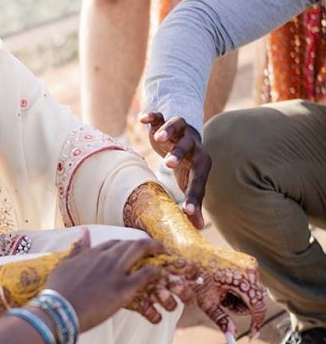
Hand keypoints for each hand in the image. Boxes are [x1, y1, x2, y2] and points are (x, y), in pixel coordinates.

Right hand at [47, 237, 174, 331]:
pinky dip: (155, 270)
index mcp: (91, 254)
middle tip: (157, 248)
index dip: (126, 245)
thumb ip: (76, 249)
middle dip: (146, 244)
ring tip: (164, 253)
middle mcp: (105, 258)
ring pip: (140, 251)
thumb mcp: (63, 265)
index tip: (133, 249)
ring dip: (155, 250)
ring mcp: (115, 272)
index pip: (114, 243)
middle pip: (130, 244)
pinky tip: (161, 272)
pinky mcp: (123, 288)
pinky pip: (145, 274)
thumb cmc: (57, 292)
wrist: (58, 310)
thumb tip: (84, 233)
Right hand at [140, 112, 210, 229]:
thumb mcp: (191, 183)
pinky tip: (143, 119)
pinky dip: (153, 116)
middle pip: (189, 147)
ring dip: (168, 131)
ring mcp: (180, 131)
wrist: (185, 137)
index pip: (198, 181)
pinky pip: (161, 115)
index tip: (185, 212)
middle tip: (167, 164)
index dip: (193, 197)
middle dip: (178, 154)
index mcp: (200, 164)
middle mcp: (193, 146)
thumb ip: (194, 203)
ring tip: (157, 138)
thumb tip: (197, 228)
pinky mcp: (166, 121)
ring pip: (178, 126)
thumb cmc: (188, 166)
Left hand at [176, 243, 265, 343]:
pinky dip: (240, 290)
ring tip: (221, 292)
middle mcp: (251, 268)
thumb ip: (222, 322)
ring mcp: (251, 263)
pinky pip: (250, 284)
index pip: (258, 307)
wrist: (189, 254)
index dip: (257, 324)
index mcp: (243, 278)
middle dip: (240, 307)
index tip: (251, 338)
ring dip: (240, 299)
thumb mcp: (207, 303)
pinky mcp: (248, 262)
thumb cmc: (195, 279)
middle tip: (222, 302)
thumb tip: (233, 343)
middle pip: (256, 301)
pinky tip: (225, 285)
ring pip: (254, 293)